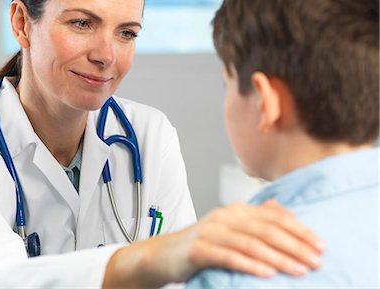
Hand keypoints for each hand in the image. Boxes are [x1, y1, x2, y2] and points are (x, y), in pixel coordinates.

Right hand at [102, 200, 324, 288]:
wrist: (162, 254)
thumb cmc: (200, 244)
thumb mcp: (228, 228)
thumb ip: (253, 218)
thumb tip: (280, 208)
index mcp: (235, 210)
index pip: (273, 216)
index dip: (299, 229)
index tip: (319, 244)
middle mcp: (224, 216)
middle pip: (265, 228)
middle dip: (295, 244)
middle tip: (316, 260)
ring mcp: (210, 231)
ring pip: (250, 242)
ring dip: (279, 257)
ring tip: (300, 270)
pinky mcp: (199, 249)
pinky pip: (229, 256)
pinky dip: (250, 264)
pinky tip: (267, 274)